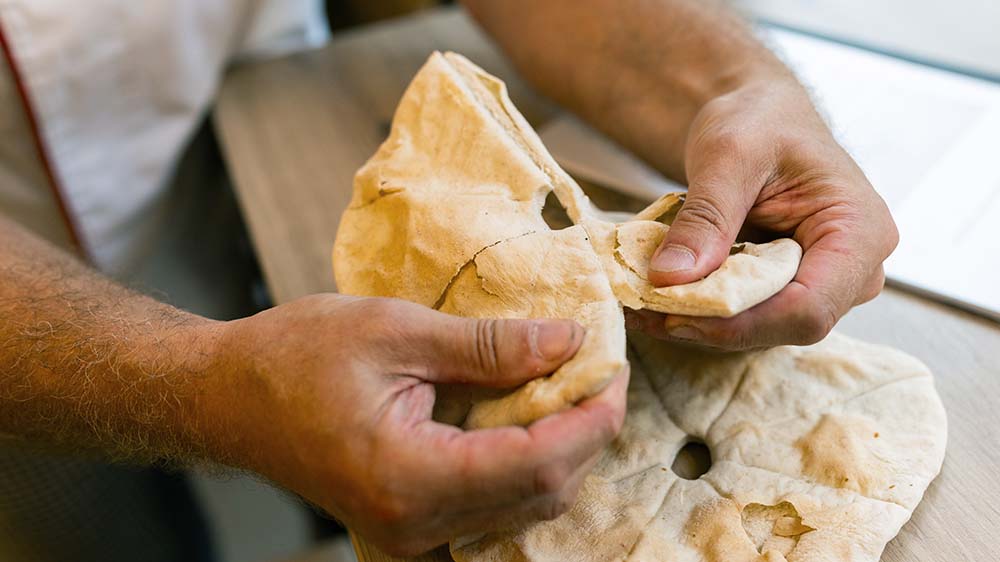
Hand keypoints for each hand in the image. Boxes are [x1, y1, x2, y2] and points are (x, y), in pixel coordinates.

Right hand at [204, 294, 627, 555]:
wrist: (226, 396)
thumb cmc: (293, 356)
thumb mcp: (395, 332)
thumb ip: (488, 345)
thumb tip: (568, 341)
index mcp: (409, 478)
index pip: (538, 464)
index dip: (591, 419)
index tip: (615, 370)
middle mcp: (414, 525)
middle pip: (540, 494)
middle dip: (583, 435)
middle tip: (597, 372)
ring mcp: (409, 535)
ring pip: (521, 506)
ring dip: (558, 450)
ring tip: (567, 387)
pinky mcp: (406, 525)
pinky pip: (490, 506)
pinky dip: (522, 464)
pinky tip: (524, 418)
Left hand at [635, 79, 897, 349]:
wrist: (760, 116)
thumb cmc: (759, 120)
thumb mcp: (727, 155)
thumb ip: (704, 218)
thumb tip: (669, 279)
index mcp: (860, 232)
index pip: (809, 307)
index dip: (742, 323)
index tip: (675, 312)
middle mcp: (854, 270)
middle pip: (784, 325)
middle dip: (713, 324)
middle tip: (644, 310)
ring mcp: (824, 285)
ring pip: (761, 329)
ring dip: (698, 322)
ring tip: (641, 303)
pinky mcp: (790, 291)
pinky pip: (746, 317)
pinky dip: (699, 311)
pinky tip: (657, 299)